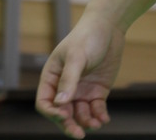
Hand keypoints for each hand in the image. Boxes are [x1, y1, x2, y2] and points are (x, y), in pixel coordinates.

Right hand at [35, 16, 125, 137]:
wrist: (109, 26)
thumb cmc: (87, 36)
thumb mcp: (76, 56)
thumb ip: (69, 79)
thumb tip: (60, 104)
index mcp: (52, 77)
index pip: (45, 102)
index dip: (52, 113)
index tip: (64, 115)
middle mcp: (65, 87)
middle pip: (62, 114)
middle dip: (69, 125)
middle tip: (79, 134)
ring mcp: (81, 90)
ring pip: (79, 115)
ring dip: (86, 122)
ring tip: (97, 124)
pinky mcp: (97, 91)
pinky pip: (95, 110)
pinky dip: (99, 116)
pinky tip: (104, 119)